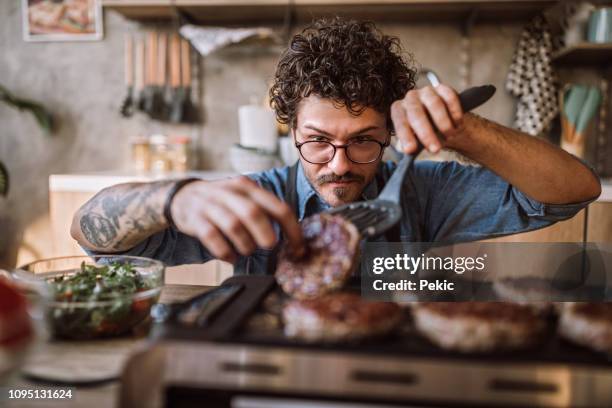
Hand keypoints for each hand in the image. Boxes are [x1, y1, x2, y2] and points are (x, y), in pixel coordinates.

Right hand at [170, 177, 304, 262]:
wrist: (182, 197)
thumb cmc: (222, 203)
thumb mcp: (243, 198)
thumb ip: (264, 211)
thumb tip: (291, 239)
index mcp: (249, 187)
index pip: (278, 207)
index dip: (293, 230)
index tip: (299, 249)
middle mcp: (230, 193)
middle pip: (253, 213)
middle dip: (266, 234)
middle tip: (270, 247)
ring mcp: (211, 205)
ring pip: (233, 225)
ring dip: (245, 244)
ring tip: (246, 251)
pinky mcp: (195, 219)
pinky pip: (212, 237)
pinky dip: (225, 252)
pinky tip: (230, 258)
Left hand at [391, 84, 464, 153]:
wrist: (441, 120)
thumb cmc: (424, 131)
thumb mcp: (415, 138)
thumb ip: (412, 144)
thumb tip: (410, 151)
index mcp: (399, 109)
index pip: (399, 121)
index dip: (405, 136)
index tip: (411, 150)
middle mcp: (410, 98)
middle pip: (416, 113)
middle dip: (426, 133)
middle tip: (435, 149)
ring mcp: (427, 91)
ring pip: (434, 104)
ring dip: (443, 123)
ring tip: (450, 136)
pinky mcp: (443, 89)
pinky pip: (450, 97)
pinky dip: (455, 112)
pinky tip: (457, 124)